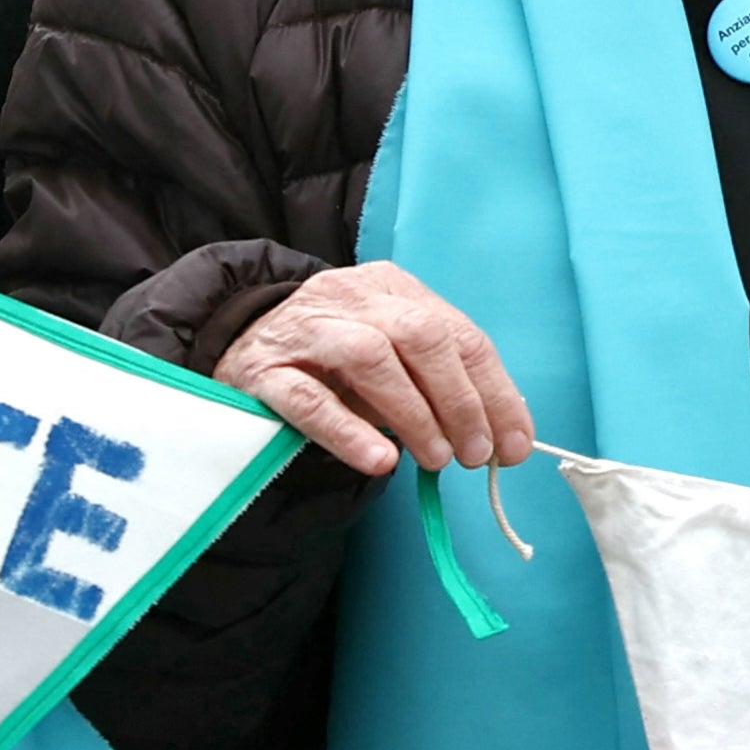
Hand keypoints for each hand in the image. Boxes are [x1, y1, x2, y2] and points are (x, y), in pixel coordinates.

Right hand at [209, 262, 533, 477]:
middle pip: (420, 336)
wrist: (235, 350)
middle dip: (460, 401)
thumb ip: (442, 386)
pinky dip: (349, 431)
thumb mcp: (393, 361)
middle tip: (476, 456)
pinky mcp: (263, 370)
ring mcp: (304, 329)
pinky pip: (309, 399)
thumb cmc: (330, 363)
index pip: (457, 333)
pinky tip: (379, 461)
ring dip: (414, 414)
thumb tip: (502, 436)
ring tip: (437, 460)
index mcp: (391, 288)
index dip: (494, 391)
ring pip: (370, 357)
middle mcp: (349, 295)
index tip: (514, 444)